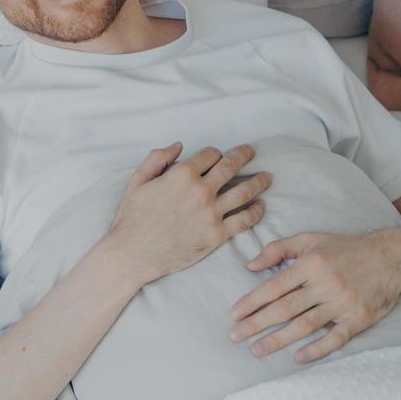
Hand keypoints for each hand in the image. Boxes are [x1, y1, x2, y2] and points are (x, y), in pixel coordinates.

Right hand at [105, 143, 271, 294]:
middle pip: (231, 166)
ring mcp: (211, 213)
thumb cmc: (132, 217)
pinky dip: (256, 212)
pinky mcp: (217, 235)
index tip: (218, 156)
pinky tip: (261, 206)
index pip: (210, 154)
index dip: (215, 153)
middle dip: (245, 156)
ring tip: (267, 178)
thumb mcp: (137, 180)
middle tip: (252, 152)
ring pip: (245, 191)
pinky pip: (244, 220)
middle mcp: (201, 190)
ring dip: (259, 181)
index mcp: (182, 174)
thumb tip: (179, 146)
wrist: (134, 253)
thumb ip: (157, 158)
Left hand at [228, 231, 400, 362]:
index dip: (252, 302)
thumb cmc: (346, 248)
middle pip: (285, 308)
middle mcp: (325, 284)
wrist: (392, 257)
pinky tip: (299, 357)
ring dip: (279, 339)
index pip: (274, 286)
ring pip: (305, 325)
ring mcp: (343, 303)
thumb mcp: (311, 239)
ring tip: (257, 350)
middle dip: (257, 324)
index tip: (233, 315)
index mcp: (311, 264)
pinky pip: (336, 337)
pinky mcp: (359, 318)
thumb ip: (278, 249)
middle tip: (235, 337)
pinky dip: (318, 349)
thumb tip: (250, 265)